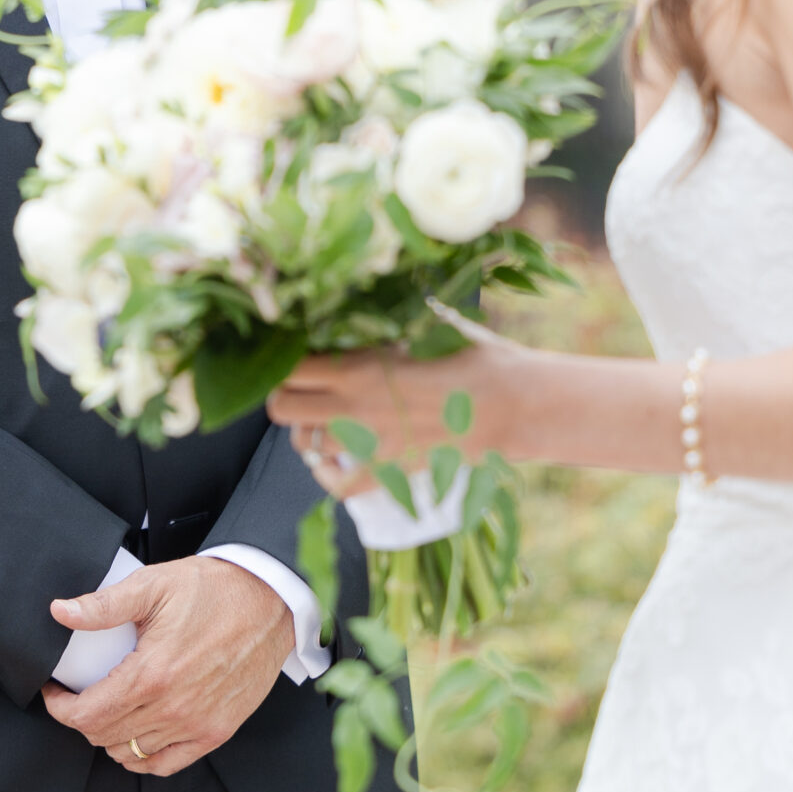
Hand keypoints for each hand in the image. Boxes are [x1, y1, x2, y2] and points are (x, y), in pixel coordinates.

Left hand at [41, 554, 294, 775]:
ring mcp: (197, 725)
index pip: (87, 714)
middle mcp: (173, 708)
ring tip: (107, 709)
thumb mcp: (153, 586)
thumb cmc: (214, 589)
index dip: (60, 708)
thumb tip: (60, 612)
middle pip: (103, 736)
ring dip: (109, 735)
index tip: (54, 693)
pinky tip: (136, 736)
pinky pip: (166, 764)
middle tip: (78, 696)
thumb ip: (103, 605)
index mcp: (152, 674)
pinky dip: (143, 757)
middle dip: (81, 718)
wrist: (270, 600)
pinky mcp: (217, 732)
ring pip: (131, 753)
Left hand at [270, 334, 516, 472]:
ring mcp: (366, 443)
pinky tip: (335, 463)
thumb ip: (389, 323)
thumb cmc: (475, 357)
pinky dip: (328, 477)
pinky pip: (336, 486)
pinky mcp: (386, 472)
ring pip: (303, 445)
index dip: (285, 361)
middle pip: (281, 407)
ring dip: (306, 433)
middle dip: (285, 397)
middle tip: (304, 390)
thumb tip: (369, 306)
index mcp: (357, 365)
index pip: (289, 366)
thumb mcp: (428, 326)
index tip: (298, 357)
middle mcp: (352, 406)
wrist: (511, 404)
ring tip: (322, 421)